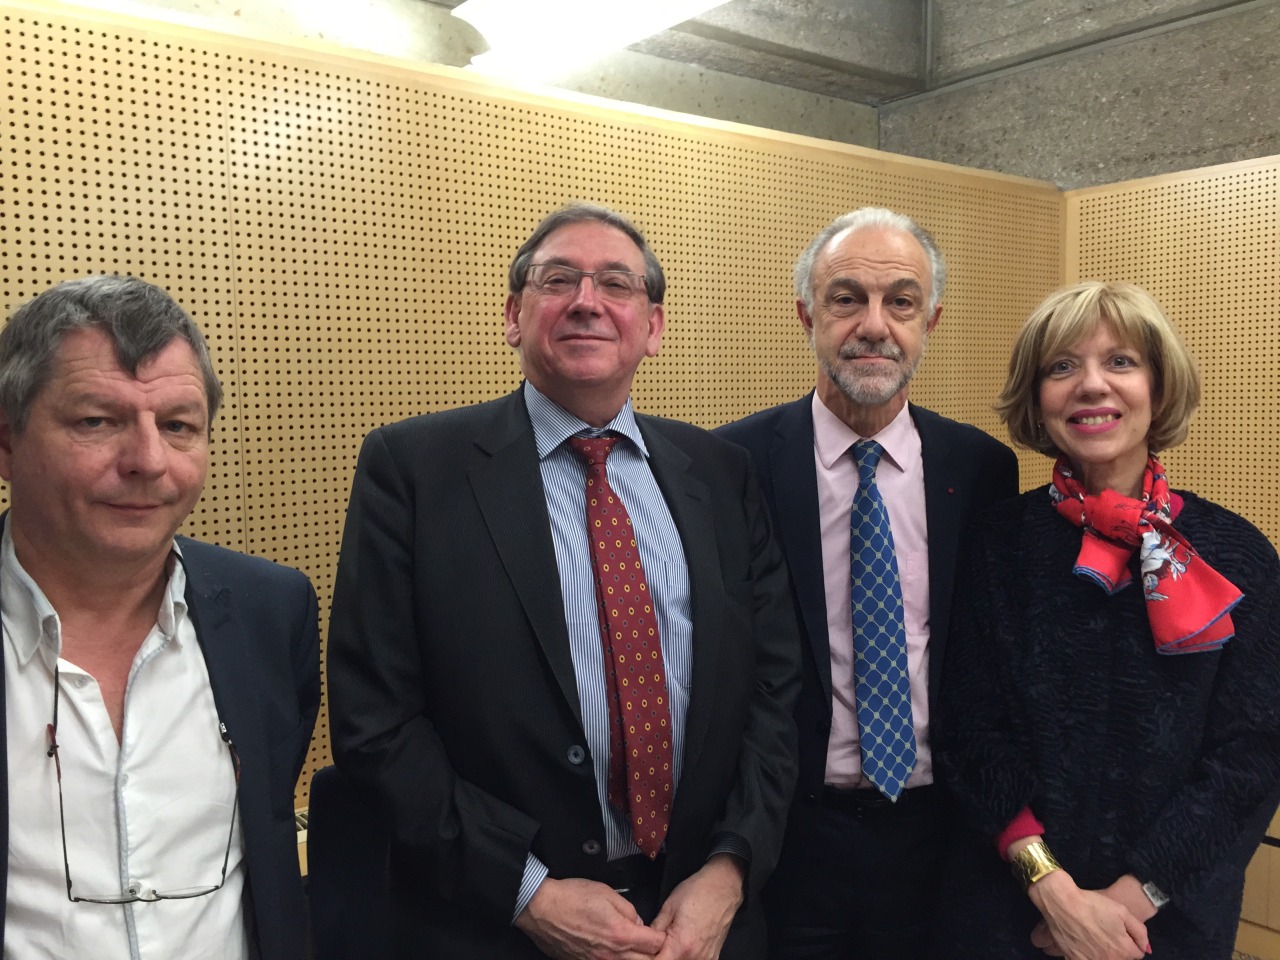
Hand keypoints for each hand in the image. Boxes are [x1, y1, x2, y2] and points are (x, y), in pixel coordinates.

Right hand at [515, 876, 667, 959]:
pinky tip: (612, 952)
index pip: (655, 945)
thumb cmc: (571, 898)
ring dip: (634, 959)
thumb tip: (638, 923)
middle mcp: (611, 955)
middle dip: (652, 954)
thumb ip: (629, 910)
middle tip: (649, 943)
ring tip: (631, 947)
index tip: (659, 933)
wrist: (542, 909)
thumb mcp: (608, 893)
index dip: (661, 937)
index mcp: (621, 935)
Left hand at [651, 854, 744, 959]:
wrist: (724, 886)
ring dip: (671, 957)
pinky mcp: (713, 957)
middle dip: (658, 957)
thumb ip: (655, 929)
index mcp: (682, 946)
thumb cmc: (697, 892)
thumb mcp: (669, 907)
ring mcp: (706, 959)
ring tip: (665, 944)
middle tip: (652, 945)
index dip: (645, 958)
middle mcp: (695, 958)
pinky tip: (679, 946)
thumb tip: (645, 943)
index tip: (642, 950)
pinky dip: (684, 958)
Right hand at [1028, 870, 1148, 959]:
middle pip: (1121, 959)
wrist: (1063, 903)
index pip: (1137, 954)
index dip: (1131, 941)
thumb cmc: (1094, 905)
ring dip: (1104, 953)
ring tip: (1095, 937)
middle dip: (1119, 949)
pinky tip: (1084, 944)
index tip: (1121, 931)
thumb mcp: (1122, 911)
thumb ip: (1139, 931)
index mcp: (1124, 949)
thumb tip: (1146, 948)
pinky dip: (1089, 955)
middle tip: (1107, 932)